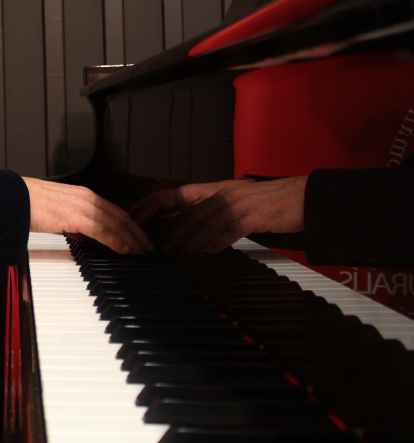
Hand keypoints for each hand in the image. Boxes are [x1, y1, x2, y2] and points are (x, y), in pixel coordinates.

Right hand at [23, 178, 152, 253]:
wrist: (17, 199)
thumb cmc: (31, 204)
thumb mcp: (59, 211)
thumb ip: (75, 222)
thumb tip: (85, 236)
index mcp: (84, 195)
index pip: (114, 210)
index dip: (129, 224)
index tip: (138, 235)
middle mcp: (88, 198)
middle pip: (121, 216)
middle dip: (137, 232)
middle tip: (147, 246)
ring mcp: (83, 206)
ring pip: (116, 224)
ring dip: (131, 239)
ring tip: (140, 252)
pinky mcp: (77, 217)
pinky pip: (103, 231)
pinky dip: (117, 241)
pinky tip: (124, 250)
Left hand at [133, 177, 307, 254]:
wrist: (305, 197)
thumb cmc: (273, 202)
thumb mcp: (239, 201)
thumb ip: (215, 211)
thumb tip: (193, 228)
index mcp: (217, 188)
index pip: (176, 194)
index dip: (154, 204)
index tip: (137, 217)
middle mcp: (223, 193)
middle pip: (187, 210)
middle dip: (169, 229)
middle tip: (158, 246)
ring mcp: (238, 203)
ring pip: (203, 222)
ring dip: (188, 241)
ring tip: (176, 254)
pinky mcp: (253, 216)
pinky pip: (226, 231)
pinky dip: (213, 244)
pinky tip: (204, 254)